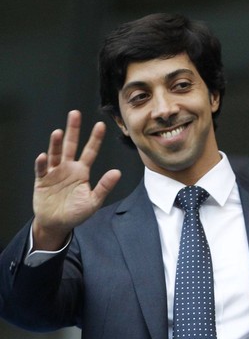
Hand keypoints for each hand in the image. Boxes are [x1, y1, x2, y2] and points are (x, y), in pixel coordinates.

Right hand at [32, 110, 121, 249]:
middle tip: (75, 114)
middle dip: (73, 130)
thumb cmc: (76, 212)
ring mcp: (54, 172)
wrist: (58, 224)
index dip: (95, 139)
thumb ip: (104, 187)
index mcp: (82, 172)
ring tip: (58, 132)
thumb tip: (117, 173)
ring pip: (55, 153)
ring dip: (56, 143)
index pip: (90, 152)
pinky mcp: (42, 180)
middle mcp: (68, 168)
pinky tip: (44, 156)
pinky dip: (42, 163)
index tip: (101, 125)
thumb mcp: (94, 201)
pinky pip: (42, 169)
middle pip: (71, 145)